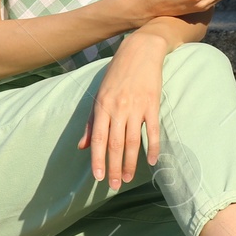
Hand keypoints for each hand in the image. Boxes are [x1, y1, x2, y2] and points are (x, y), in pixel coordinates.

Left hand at [79, 32, 169, 188]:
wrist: (141, 51)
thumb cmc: (118, 73)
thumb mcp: (100, 95)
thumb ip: (91, 122)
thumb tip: (82, 146)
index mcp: (103, 106)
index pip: (98, 139)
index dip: (97, 160)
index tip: (98, 177)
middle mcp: (118, 108)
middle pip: (115, 144)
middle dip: (113, 167)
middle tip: (114, 185)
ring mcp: (136, 107)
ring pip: (132, 141)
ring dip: (130, 162)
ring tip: (128, 178)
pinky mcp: (152, 104)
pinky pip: (152, 130)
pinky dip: (152, 147)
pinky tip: (151, 161)